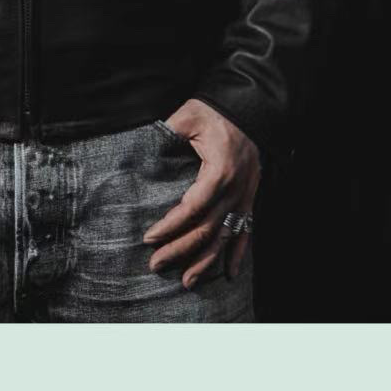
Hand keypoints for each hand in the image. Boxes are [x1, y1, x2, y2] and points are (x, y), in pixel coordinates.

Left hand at [142, 98, 260, 287]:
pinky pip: (246, 232)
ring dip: (206, 261)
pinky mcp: (250, 199)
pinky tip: (229, 275)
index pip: (192, 207)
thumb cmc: (214, 112)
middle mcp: (235, 190)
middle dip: (180, 249)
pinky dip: (237, 255)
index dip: (170, 226)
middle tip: (156, 264)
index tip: (149, 237)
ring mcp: (245, 197)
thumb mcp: (188, 117)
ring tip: (186, 281)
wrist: (248, 110)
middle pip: (207, 229)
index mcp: (219, 171)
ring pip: (225, 237)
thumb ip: (166, 134)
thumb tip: (140, 150)